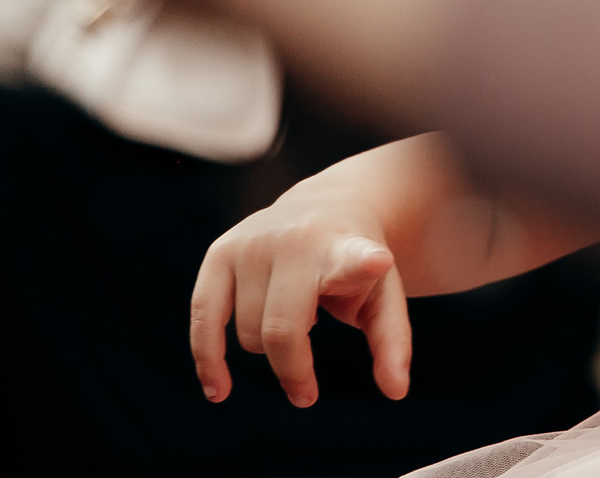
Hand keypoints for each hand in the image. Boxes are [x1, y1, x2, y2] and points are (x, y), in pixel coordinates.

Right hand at [190, 187, 412, 407]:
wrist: (327, 206)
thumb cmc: (357, 263)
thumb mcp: (384, 295)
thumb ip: (392, 342)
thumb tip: (396, 392)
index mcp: (346, 249)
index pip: (352, 257)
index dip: (362, 263)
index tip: (378, 261)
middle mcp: (296, 240)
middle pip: (281, 332)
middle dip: (293, 371)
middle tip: (306, 393)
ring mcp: (254, 242)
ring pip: (247, 333)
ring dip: (269, 347)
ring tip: (293, 320)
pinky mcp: (221, 251)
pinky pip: (202, 317)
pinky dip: (207, 359)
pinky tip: (219, 391)